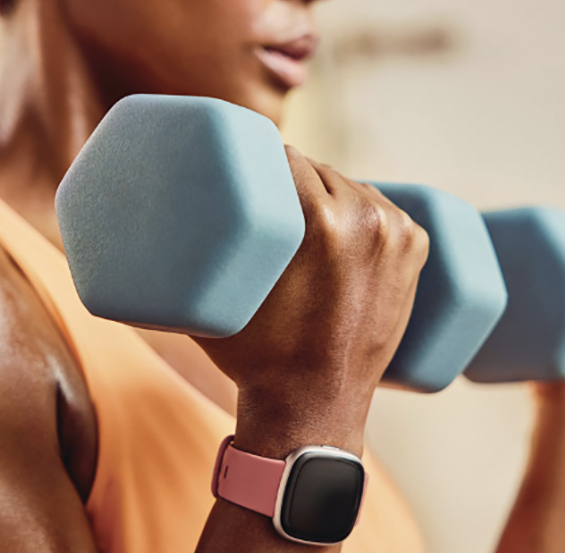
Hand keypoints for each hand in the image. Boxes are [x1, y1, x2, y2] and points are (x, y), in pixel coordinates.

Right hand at [194, 146, 427, 456]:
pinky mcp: (414, 251)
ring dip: (331, 195)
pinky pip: (384, 210)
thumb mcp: (219, 296)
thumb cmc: (254, 355)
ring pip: (353, 188)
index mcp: (321, 220)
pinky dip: (366, 213)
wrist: (312, 407)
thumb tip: (150, 210)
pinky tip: (347, 222)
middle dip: (295, 180)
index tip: (247, 168)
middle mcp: (366, 219)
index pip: (287, 156)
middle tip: (270, 203)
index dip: (263, 157)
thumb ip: (190, 250)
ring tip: (303, 220)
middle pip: (322, 170)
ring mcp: (396, 235)